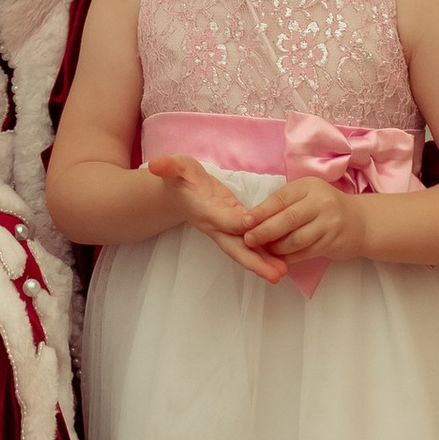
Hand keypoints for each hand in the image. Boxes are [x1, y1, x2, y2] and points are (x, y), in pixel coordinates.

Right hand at [146, 151, 286, 282]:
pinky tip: (280, 262)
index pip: (222, 219)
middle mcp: (216, 226)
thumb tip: (156, 164)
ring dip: (263, 263)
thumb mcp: (174, 167)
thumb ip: (168, 166)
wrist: (177, 193)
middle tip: (275, 275)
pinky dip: (264, 254)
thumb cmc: (178, 178)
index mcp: (204, 210)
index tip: (251, 226)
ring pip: (245, 251)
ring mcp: (226, 230)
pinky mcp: (236, 228)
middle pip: (235, 248)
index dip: (235, 223)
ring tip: (282, 274)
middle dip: (255, 262)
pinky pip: (250, 244)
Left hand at [240, 176, 365, 267]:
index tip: (244, 222)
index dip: (261, 211)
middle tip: (248, 240)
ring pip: (296, 240)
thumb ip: (284, 202)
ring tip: (262, 250)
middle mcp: (321, 203)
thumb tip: (252, 218)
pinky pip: (305, 253)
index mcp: (310, 186)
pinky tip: (278, 259)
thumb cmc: (325, 206)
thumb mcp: (307, 194)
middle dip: (264, 231)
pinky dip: (288, 257)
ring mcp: (329, 224)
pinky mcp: (333, 243)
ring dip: (276, 248)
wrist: (360, 222)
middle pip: (288, 220)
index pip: (281, 198)